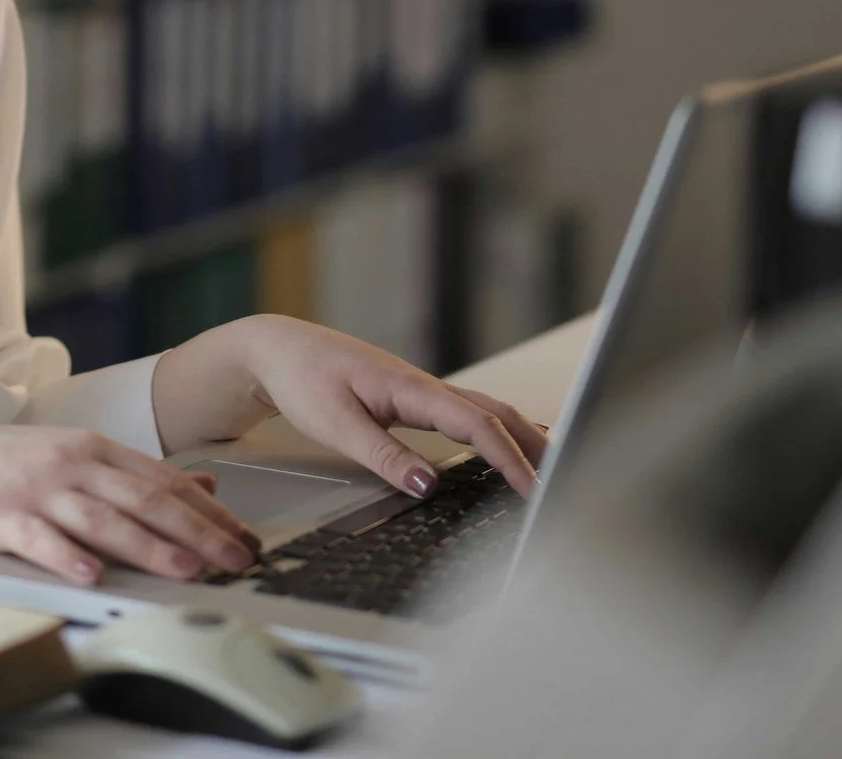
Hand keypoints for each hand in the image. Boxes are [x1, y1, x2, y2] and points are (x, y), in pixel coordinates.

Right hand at [0, 423, 262, 586]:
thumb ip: (138, 472)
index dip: (211, 511)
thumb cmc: (5, 466)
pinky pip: (38, 539)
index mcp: (95, 449)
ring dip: (148, 546)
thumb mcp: (75, 457)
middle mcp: (72, 464)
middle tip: (236, 559)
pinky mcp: (0, 516)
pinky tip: (90, 575)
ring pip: (102, 519)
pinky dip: (66, 557)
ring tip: (185, 570)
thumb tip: (206, 482)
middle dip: (198, 531)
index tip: (246, 537)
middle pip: (144, 499)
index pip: (164, 481)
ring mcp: (36, 489)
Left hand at [152, 315, 551, 497]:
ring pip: (484, 410)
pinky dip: (495, 429)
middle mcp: (422, 385)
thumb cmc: (301, 379)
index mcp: (411, 388)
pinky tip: (505, 444)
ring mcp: (418, 389)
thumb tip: (428, 486)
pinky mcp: (409, 396)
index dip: (511, 460)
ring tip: (552, 467)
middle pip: (495, 413)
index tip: (536, 492)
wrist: (276, 349)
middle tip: (566, 482)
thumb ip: (383, 456)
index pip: (477, 426)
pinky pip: (465, 412)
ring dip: (520, 436)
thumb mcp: (336, 424)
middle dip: (534, 447)